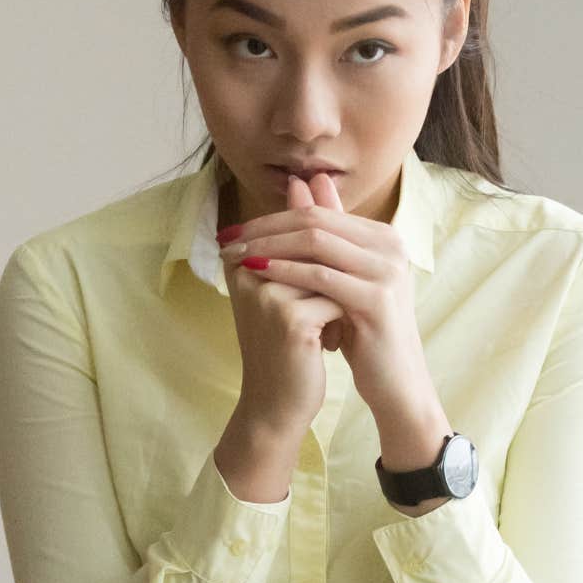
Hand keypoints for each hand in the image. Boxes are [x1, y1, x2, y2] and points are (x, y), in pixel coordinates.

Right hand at [213, 199, 345, 502]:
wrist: (278, 403)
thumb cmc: (287, 342)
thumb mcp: (292, 284)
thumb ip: (301, 232)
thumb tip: (309, 179)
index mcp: (241, 258)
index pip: (297, 232)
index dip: (322, 257)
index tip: (320, 291)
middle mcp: (246, 270)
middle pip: (313, 250)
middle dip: (333, 277)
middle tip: (331, 309)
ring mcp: (266, 294)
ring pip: (329, 274)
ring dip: (338, 301)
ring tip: (323, 331)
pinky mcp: (288, 318)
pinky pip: (337, 300)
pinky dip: (341, 321)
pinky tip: (326, 346)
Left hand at [225, 173, 451, 476]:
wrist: (395, 381)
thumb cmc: (363, 330)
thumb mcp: (340, 280)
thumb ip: (323, 236)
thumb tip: (297, 185)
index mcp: (383, 236)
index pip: (319, 212)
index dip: (273, 217)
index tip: (234, 229)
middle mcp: (390, 246)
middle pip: (316, 221)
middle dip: (266, 227)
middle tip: (229, 237)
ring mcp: (386, 270)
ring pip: (316, 243)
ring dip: (270, 245)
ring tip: (236, 254)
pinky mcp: (377, 298)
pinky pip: (322, 276)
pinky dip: (286, 271)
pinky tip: (258, 273)